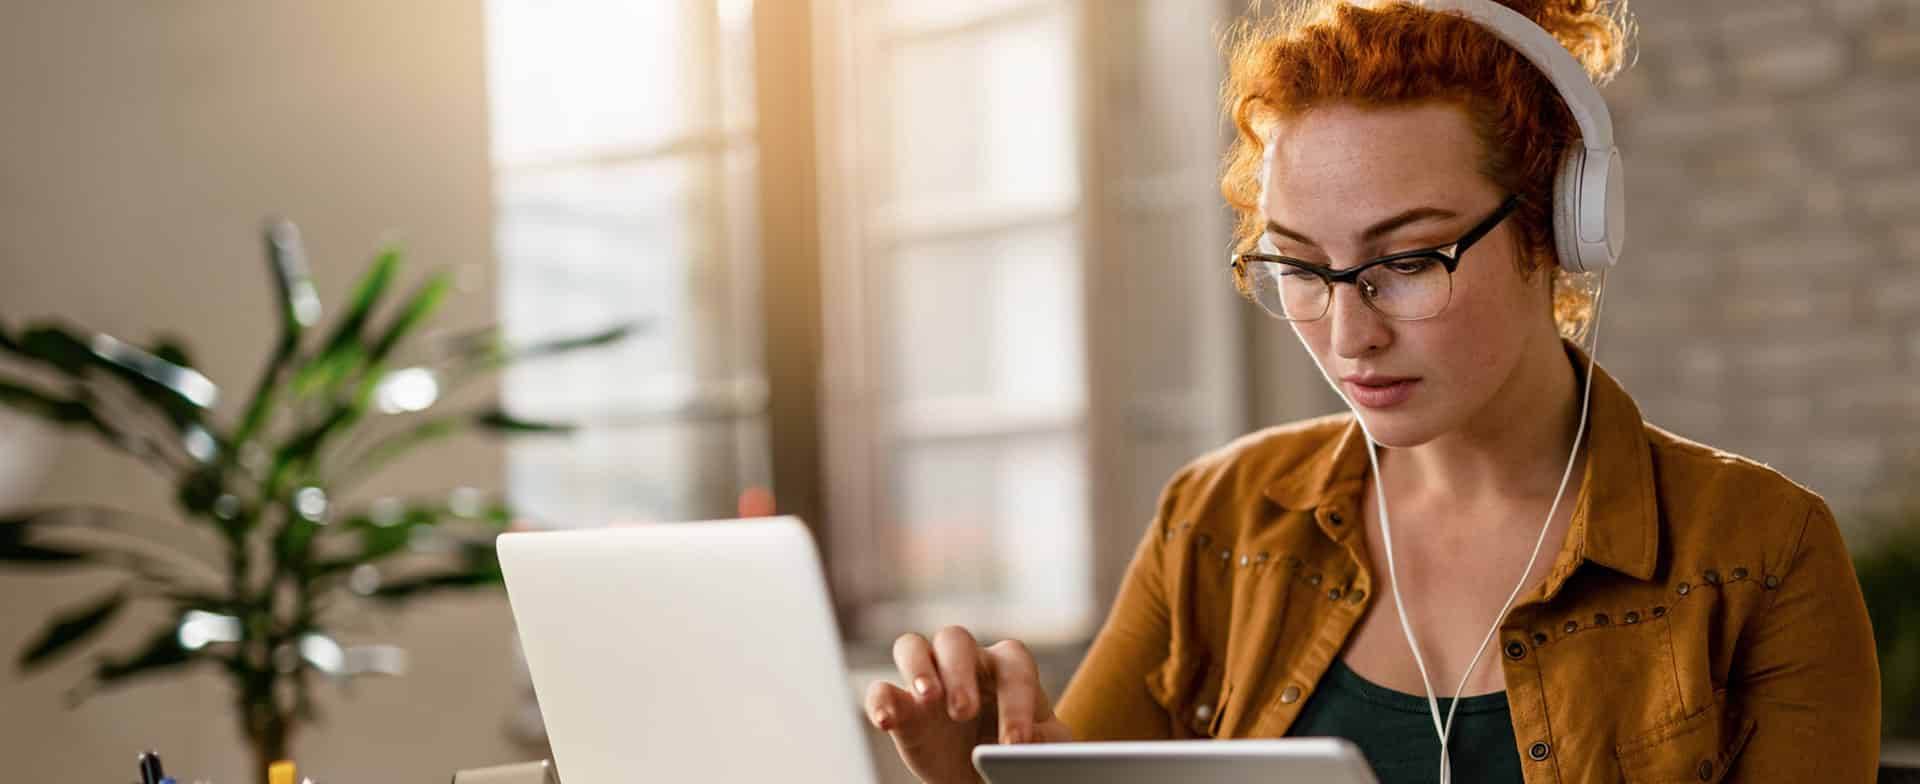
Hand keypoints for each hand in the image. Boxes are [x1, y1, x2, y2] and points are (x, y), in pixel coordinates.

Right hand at [864, 626, 1074, 783]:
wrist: (987, 774)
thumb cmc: (1022, 751)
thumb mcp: (1045, 747)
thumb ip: (1044, 742)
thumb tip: (1024, 747)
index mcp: (1008, 667)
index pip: (1012, 668)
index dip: (1015, 702)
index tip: (1016, 744)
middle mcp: (966, 663)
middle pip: (955, 639)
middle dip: (959, 672)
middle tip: (964, 711)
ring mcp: (929, 680)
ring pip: (912, 646)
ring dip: (917, 668)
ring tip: (928, 698)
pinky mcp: (902, 707)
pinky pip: (881, 690)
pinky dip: (880, 702)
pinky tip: (886, 723)